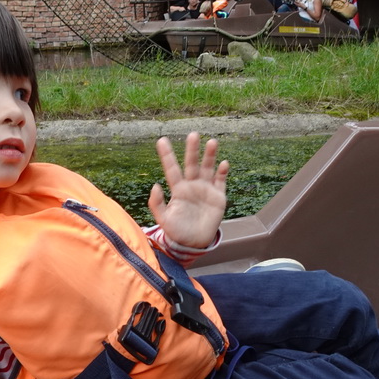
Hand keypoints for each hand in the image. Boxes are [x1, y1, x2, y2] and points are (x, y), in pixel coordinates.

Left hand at [149, 132, 228, 248]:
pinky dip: (222, 173)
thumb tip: (155, 185)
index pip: (171, 169)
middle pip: (192, 164)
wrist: (194, 243)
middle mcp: (192, 186)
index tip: (161, 140)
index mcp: (178, 189)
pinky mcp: (218, 197)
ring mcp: (206, 189)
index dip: (167, 155)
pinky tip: (223, 164)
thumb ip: (157, 204)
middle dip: (192, 150)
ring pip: (207, 168)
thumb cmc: (177, 231)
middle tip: (192, 135)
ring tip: (211, 142)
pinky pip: (221, 181)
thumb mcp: (163, 220)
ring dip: (209, 156)